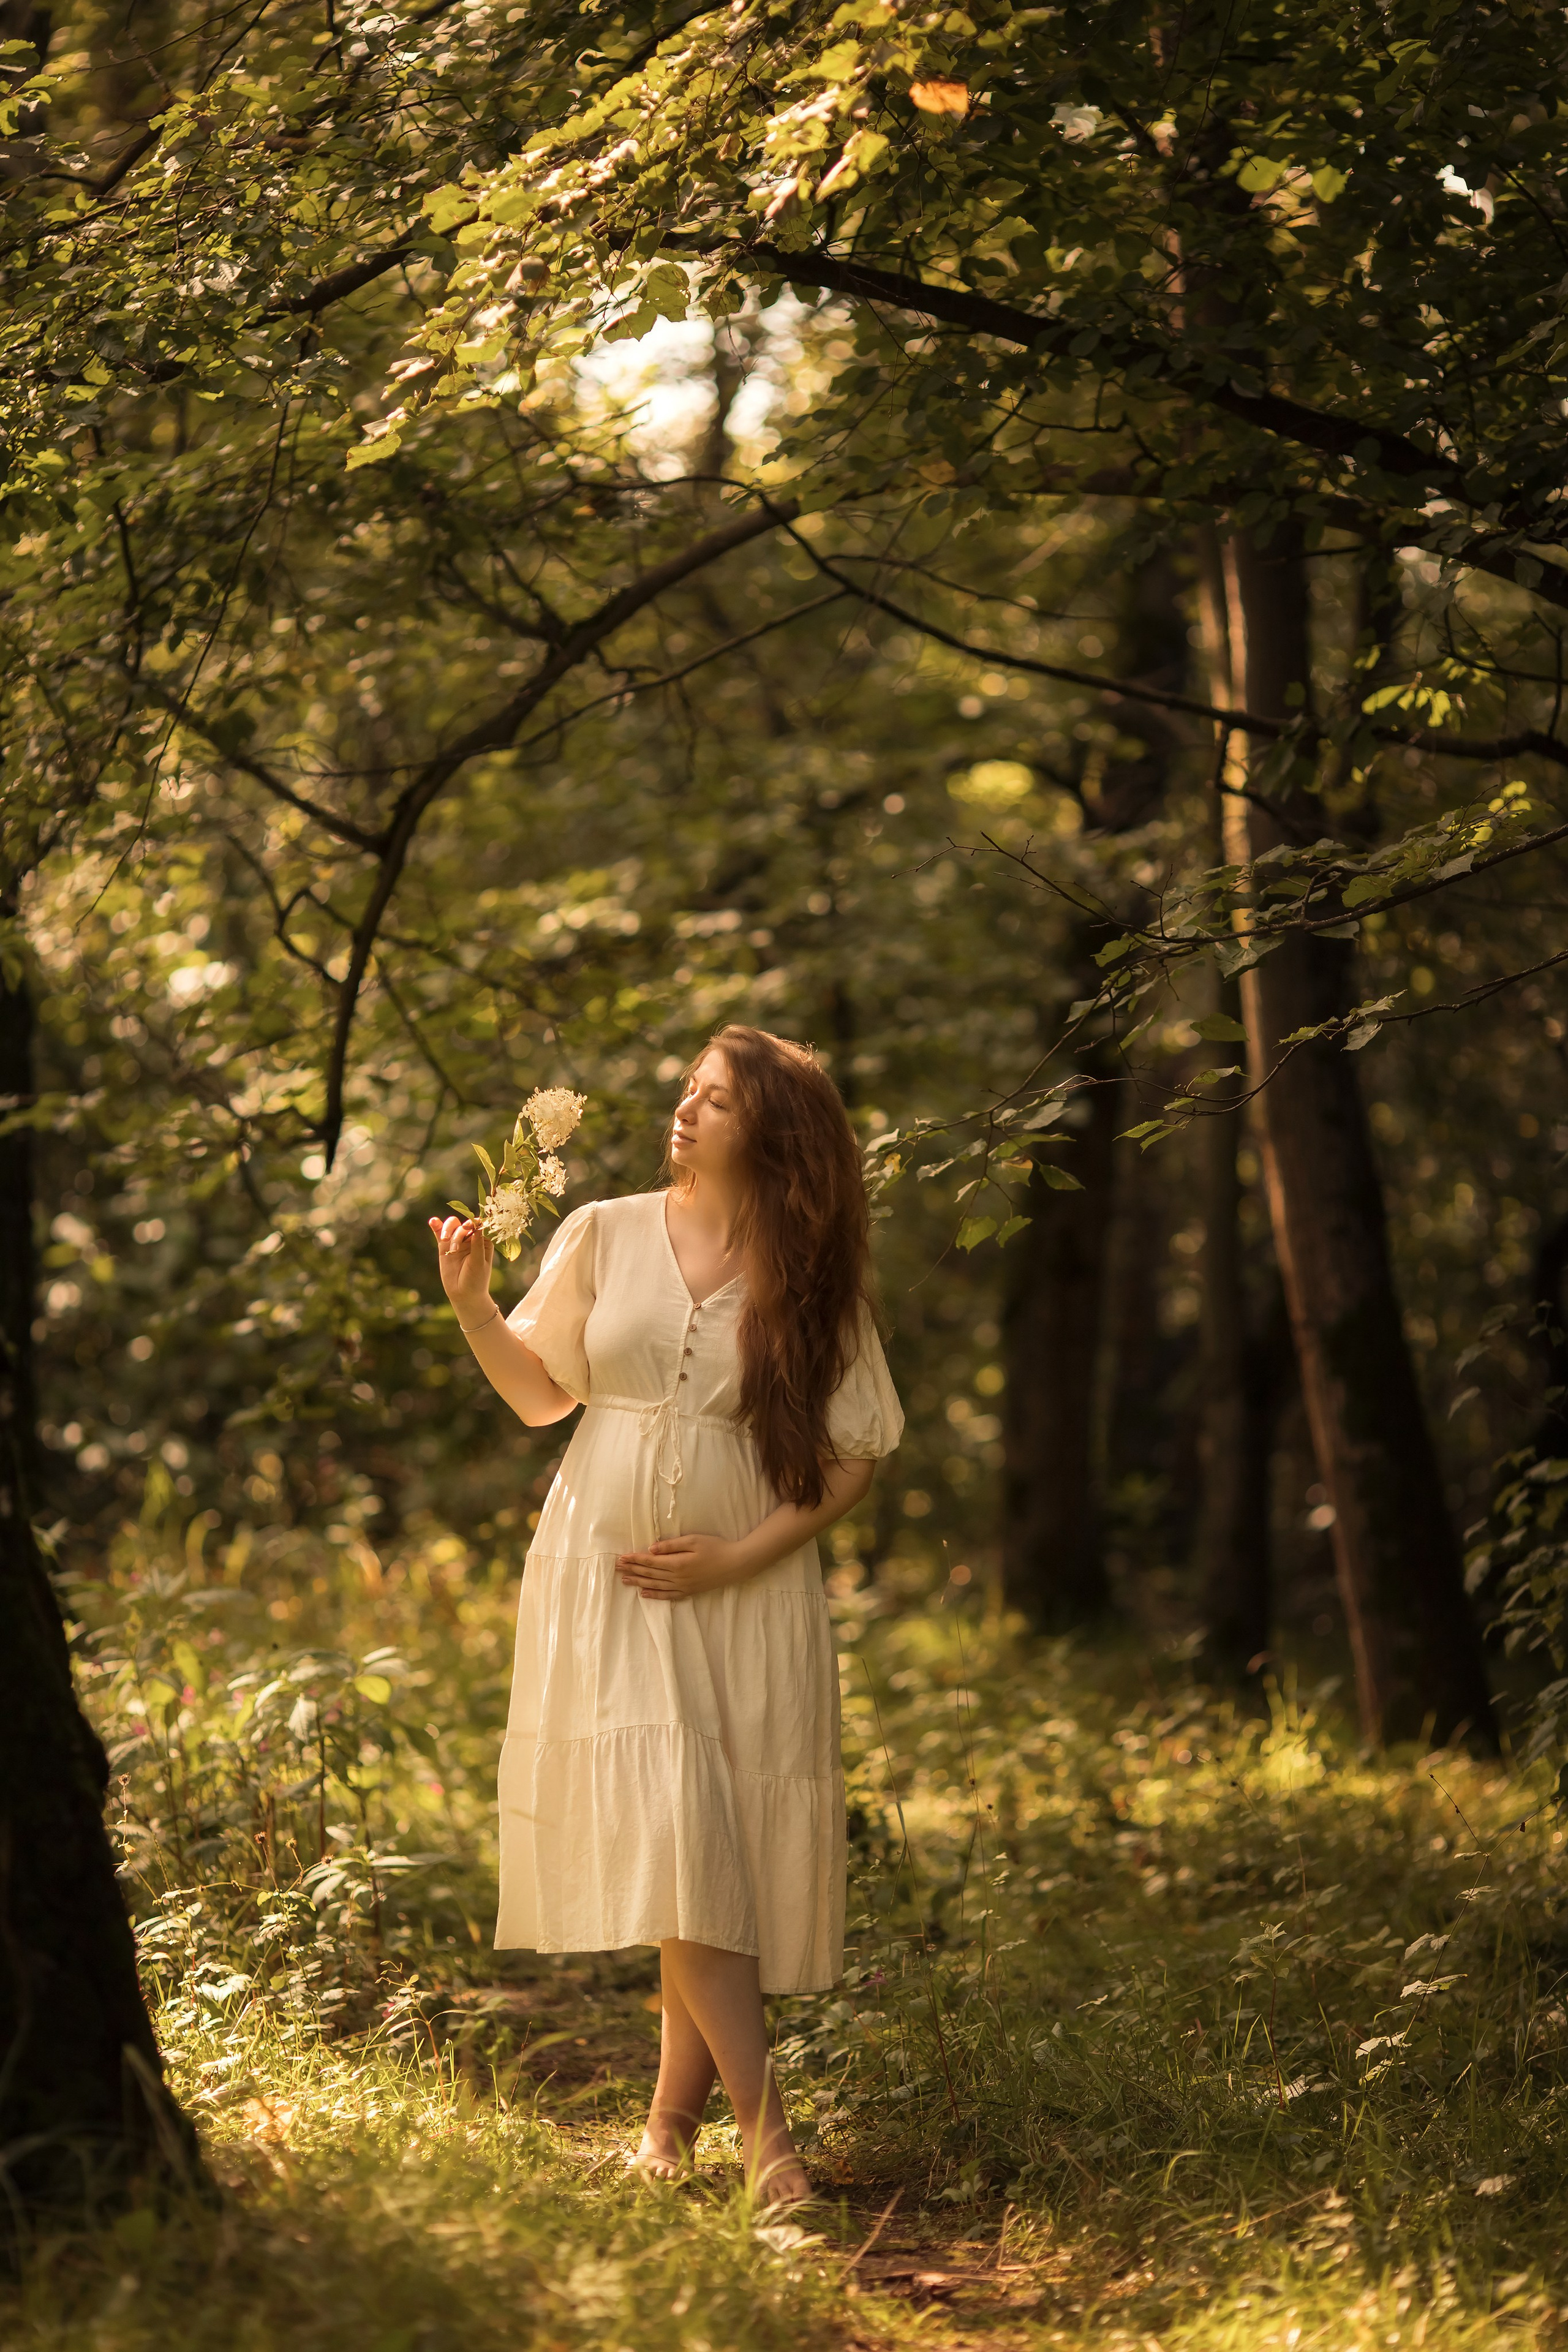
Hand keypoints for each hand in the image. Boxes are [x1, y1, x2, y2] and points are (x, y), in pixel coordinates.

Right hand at [427, 1213, 495, 1324]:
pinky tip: (433, 1222)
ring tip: (445, 1240)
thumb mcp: (479, 1262)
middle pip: (464, 1224)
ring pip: (452, 1226)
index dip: (475, 1222)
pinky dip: (436, 1226)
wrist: (464, 1295)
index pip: (480, 1225)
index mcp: (483, 1241)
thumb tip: (478, 1227)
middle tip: (460, 1235)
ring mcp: (457, 1242)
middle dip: (461, 1228)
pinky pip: (439, 1234)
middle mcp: (471, 1238)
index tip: (471, 1226)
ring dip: (448, 1229)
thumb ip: (477, 1245)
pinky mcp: (444, 1248)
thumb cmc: (476, 1280)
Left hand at [615, 1532, 751, 1600]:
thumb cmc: (716, 1547)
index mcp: (677, 1563)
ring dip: (639, 1583)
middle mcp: (677, 1577)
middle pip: (650, 1574)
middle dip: (632, 1570)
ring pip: (655, 1585)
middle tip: (616, 1568)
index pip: (650, 1562)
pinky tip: (645, 1594)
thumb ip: (671, 1545)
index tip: (621, 1557)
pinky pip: (668, 1596)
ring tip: (625, 1580)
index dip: (634, 1559)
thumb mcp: (694, 1540)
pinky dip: (655, 1595)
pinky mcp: (689, 1591)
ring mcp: (683, 1586)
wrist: (736, 1564)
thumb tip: (651, 1549)